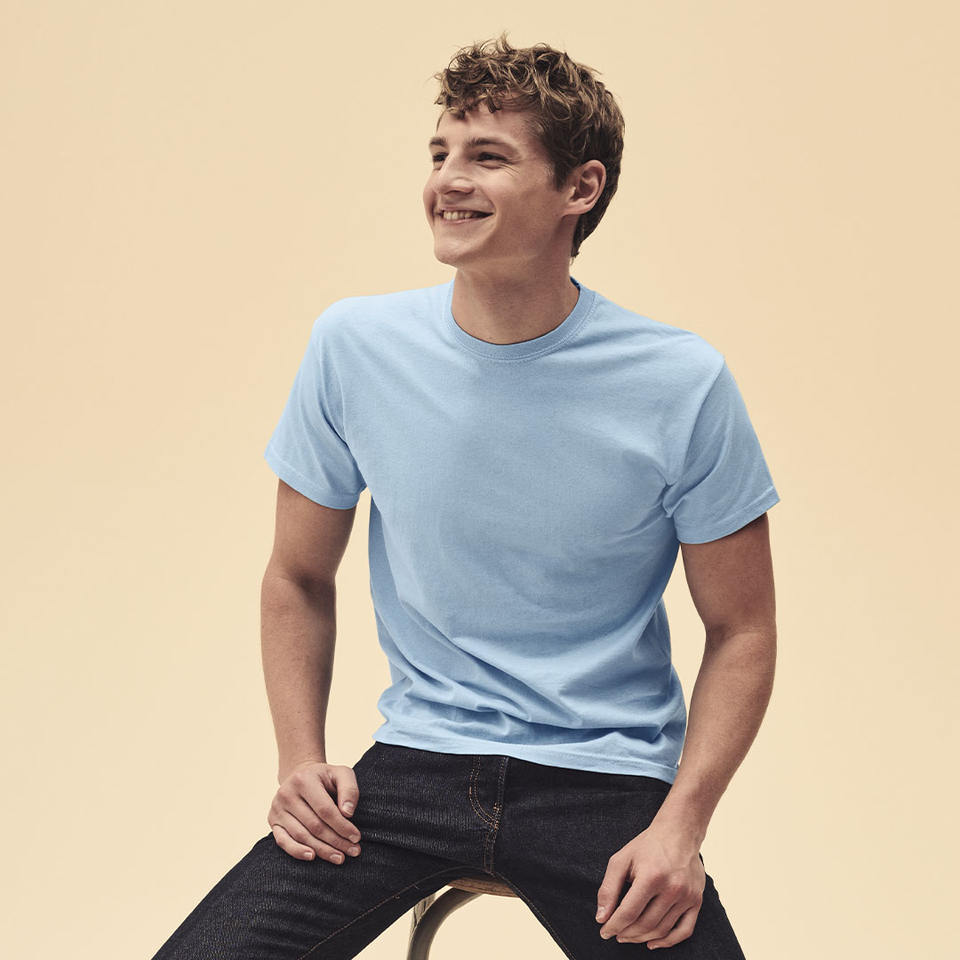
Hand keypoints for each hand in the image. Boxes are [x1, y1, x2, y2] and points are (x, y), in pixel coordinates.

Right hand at [268, 760, 362, 863]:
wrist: (301, 775)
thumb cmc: (325, 778)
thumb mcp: (341, 774)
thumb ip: (349, 790)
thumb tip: (348, 813)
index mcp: (304, 780)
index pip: (325, 809)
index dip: (342, 826)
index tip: (356, 837)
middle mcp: (286, 793)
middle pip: (314, 825)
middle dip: (336, 841)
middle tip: (353, 851)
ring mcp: (277, 808)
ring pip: (301, 836)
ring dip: (322, 850)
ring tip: (340, 857)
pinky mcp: (272, 821)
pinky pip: (283, 841)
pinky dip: (297, 851)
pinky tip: (313, 856)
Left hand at [595, 822, 704, 948]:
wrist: (679, 833)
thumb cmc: (647, 846)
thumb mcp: (621, 860)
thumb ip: (608, 889)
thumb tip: (601, 918)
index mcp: (651, 876)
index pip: (629, 912)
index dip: (614, 926)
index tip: (604, 931)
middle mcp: (672, 888)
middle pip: (645, 924)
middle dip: (626, 933)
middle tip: (616, 934)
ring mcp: (687, 896)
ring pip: (662, 930)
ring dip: (642, 938)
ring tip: (628, 936)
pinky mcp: (697, 901)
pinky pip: (684, 931)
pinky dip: (667, 942)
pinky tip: (652, 943)